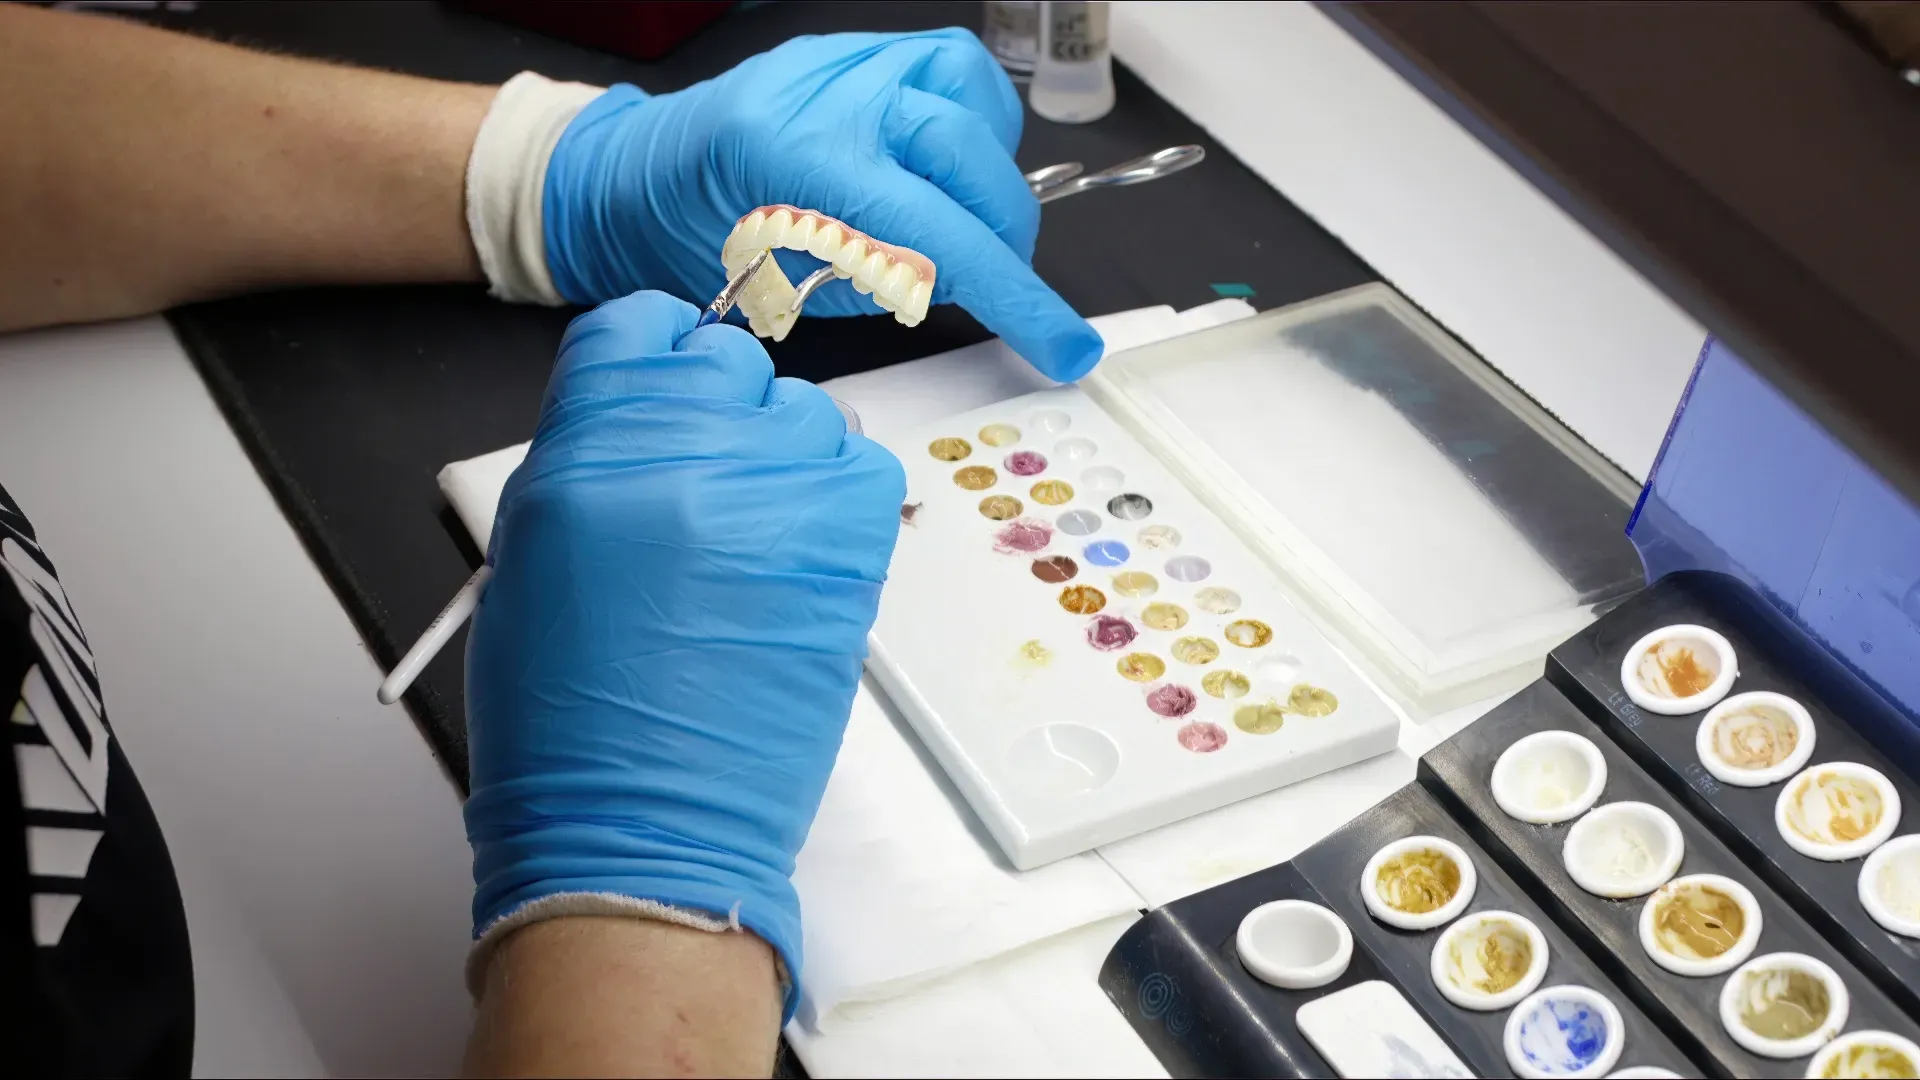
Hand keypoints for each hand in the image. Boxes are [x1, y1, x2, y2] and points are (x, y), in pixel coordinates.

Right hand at [462, 290, 905, 1018]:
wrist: (646, 819)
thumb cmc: (574, 717)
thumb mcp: (533, 554)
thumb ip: (589, 457)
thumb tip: (647, 412)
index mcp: (584, 449)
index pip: (639, 327)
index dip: (659, 353)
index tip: (674, 382)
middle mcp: (682, 451)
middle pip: (726, 363)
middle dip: (720, 415)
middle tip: (712, 488)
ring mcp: (773, 489)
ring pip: (804, 410)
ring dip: (784, 459)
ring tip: (754, 543)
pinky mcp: (847, 536)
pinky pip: (862, 464)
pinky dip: (839, 497)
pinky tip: (800, 555)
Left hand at [541, 29, 1104, 380]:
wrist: (633, 180)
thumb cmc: (694, 246)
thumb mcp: (792, 294)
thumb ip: (891, 285)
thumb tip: (979, 290)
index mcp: (802, 169)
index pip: (946, 244)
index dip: (1021, 305)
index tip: (1067, 349)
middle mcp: (833, 97)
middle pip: (977, 169)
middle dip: (1001, 243)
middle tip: (984, 283)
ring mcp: (848, 62)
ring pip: (979, 109)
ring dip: (986, 178)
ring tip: (947, 217)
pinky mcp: (857, 49)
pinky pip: (955, 71)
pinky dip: (970, 121)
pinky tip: (939, 162)